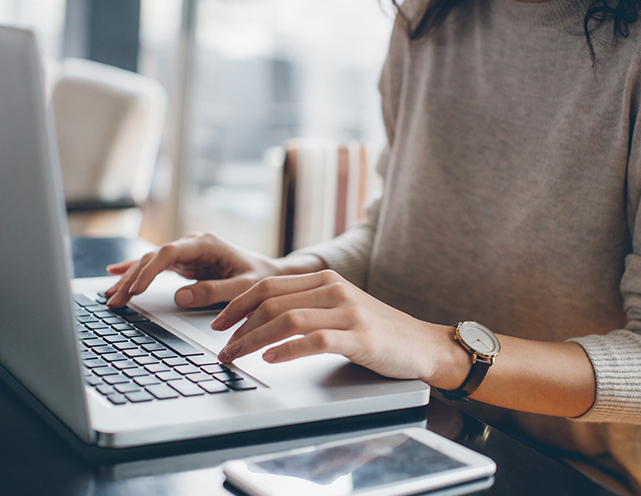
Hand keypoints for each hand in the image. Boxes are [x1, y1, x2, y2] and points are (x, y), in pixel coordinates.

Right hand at [104, 232, 285, 308]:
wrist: (270, 274)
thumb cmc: (261, 279)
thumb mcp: (243, 287)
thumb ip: (214, 292)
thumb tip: (180, 297)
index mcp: (207, 244)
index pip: (169, 253)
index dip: (150, 270)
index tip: (136, 288)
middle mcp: (193, 244)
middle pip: (154, 258)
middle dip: (132, 278)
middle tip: (115, 300)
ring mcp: (187, 253)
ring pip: (150, 262)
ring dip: (129, 278)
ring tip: (110, 296)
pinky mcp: (185, 263)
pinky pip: (155, 267)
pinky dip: (136, 271)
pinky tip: (115, 273)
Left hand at [211, 270, 468, 386]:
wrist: (422, 345)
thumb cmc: (377, 332)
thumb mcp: (340, 308)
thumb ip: (307, 306)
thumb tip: (261, 321)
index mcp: (325, 279)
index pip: (269, 285)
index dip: (237, 304)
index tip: (218, 323)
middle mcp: (334, 289)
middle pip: (271, 300)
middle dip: (238, 324)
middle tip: (221, 347)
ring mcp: (348, 312)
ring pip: (287, 319)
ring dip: (253, 340)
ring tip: (236, 356)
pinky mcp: (360, 337)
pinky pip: (315, 340)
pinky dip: (287, 349)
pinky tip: (270, 359)